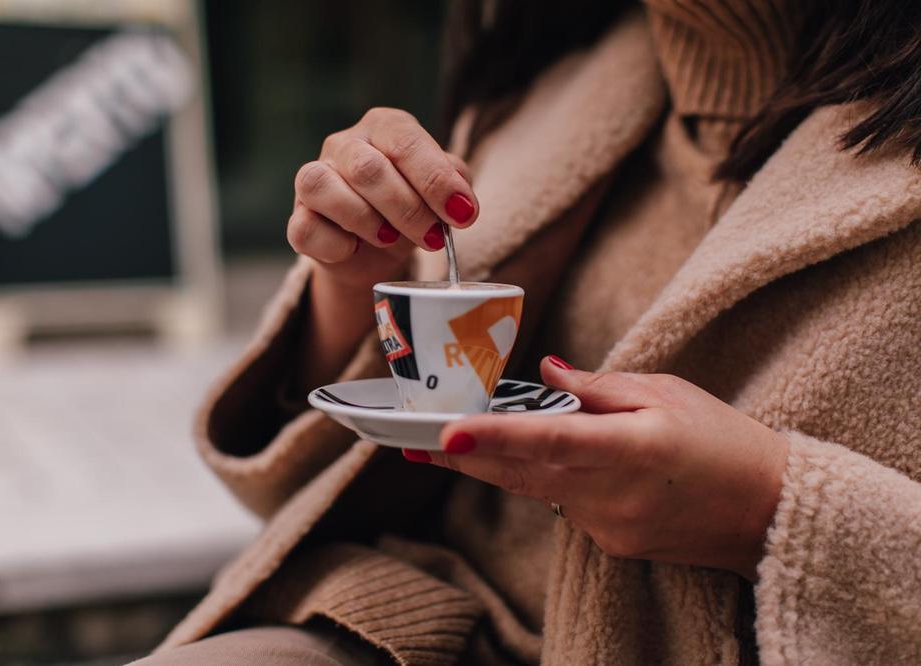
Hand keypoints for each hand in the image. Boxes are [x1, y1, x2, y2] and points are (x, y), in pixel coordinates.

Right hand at [289, 107, 478, 289]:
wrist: (375, 252)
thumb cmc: (411, 208)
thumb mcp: (440, 191)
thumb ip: (455, 183)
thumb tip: (461, 201)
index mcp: (383, 127)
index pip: (405, 141)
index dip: (435, 180)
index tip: (462, 215)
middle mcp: (344, 144)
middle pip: (367, 168)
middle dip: (408, 209)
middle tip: (433, 237)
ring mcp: (313, 179)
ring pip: (325, 188)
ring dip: (367, 222)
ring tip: (391, 238)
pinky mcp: (298, 218)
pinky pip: (306, 228)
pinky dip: (336, 245)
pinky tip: (355, 249)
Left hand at [413, 356, 789, 580]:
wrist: (767, 512)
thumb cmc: (723, 441)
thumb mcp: (666, 394)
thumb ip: (600, 387)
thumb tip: (547, 375)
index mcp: (633, 448)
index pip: (552, 442)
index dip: (497, 438)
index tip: (449, 431)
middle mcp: (615, 494)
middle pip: (523, 474)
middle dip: (466, 455)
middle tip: (413, 440)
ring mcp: (610, 526)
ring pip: (538, 490)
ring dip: (501, 464)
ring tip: (459, 440)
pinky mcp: (611, 542)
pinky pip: (566, 505)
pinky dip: (551, 481)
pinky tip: (554, 462)